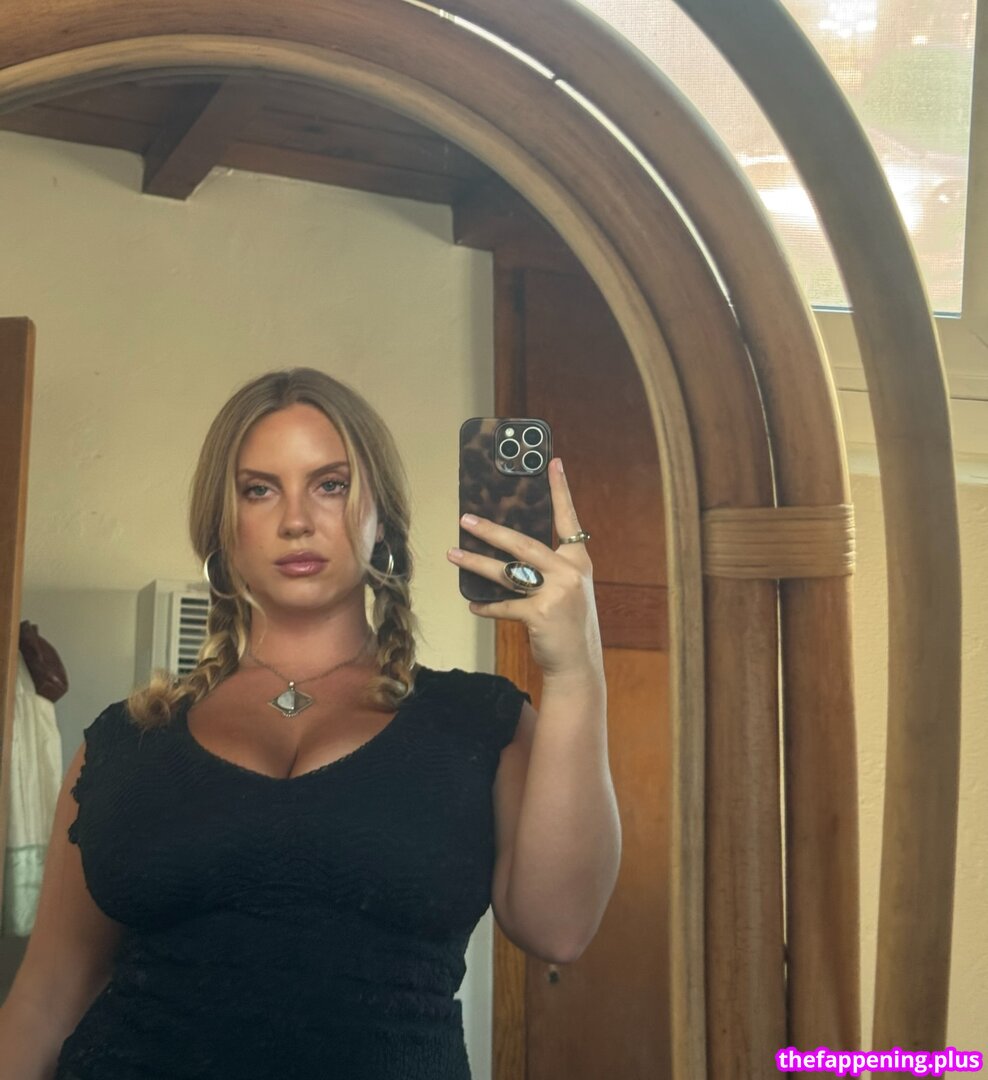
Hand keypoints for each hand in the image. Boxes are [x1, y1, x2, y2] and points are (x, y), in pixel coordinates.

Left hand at [447, 458, 602, 681]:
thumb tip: (507, 550)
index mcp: (577, 560)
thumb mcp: (567, 589)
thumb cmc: (568, 623)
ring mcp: (556, 592)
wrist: (578, 663)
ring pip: (506, 572)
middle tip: (466, 518)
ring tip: (453, 554)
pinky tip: (472, 604)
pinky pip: (504, 605)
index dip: (560, 490)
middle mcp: (569, 572)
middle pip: (523, 543)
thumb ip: (546, 568)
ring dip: (475, 563)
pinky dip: (486, 606)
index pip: (568, 518)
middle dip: (491, 530)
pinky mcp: (540, 614)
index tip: (553, 462)